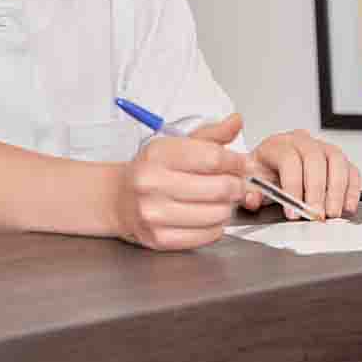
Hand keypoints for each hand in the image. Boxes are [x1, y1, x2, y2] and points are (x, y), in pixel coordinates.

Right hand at [115, 113, 248, 249]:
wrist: (119, 199)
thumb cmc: (152, 171)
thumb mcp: (177, 145)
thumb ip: (210, 135)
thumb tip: (236, 122)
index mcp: (158, 154)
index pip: (213, 158)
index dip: (236, 162)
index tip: (242, 164)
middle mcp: (152, 183)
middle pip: (219, 188)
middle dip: (236, 186)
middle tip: (237, 184)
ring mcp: (154, 213)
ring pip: (216, 214)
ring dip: (228, 207)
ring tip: (221, 201)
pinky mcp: (159, 238)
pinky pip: (207, 235)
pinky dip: (216, 226)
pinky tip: (208, 216)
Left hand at [246, 129, 361, 218]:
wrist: (270, 168)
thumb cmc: (263, 174)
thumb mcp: (251, 183)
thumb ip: (250, 192)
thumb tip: (252, 199)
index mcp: (278, 145)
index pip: (289, 159)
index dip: (292, 186)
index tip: (293, 212)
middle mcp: (302, 142)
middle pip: (315, 159)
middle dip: (317, 191)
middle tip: (316, 215)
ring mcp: (323, 148)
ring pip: (337, 161)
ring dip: (337, 190)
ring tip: (332, 213)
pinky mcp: (338, 161)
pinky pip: (351, 170)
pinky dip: (352, 189)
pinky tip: (347, 206)